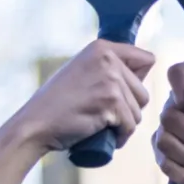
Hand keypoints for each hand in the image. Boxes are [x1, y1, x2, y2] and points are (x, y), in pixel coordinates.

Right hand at [18, 38, 152, 150]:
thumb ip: (106, 66)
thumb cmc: (57, 103)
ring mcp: (110, 80)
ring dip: (124, 124)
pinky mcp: (111, 102)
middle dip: (129, 109)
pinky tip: (107, 136)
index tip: (119, 94)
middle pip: (143, 91)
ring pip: (138, 111)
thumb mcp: (82, 71)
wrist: (36, 124)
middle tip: (106, 115)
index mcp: (103, 47)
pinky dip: (121, 137)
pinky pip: (130, 126)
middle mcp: (109, 59)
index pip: (146, 60)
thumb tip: (143, 69)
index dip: (137, 81)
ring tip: (103, 126)